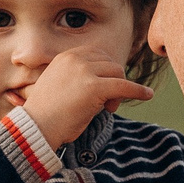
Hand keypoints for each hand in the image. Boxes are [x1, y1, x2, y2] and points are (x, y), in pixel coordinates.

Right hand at [20, 48, 153, 148]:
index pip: (98, 55)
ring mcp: (84, 71)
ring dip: (119, 91)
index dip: (106, 71)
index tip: (105, 88)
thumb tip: (106, 82)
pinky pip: (125, 86)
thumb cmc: (47, 114)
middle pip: (110, 63)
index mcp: (66, 57)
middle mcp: (75, 59)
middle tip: (108, 103)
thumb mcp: (60, 86)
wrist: (36, 128)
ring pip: (118, 73)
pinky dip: (138, 91)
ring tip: (108, 108)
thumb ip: (78, 78)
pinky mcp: (94, 87)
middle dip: (114, 81)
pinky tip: (147, 95)